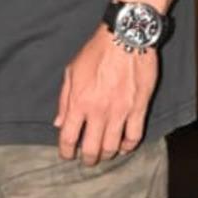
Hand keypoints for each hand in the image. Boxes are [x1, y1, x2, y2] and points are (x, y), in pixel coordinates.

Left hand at [55, 27, 157, 164]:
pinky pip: (134, 136)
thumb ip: (64, 100)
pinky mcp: (139, 108)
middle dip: (88, 159)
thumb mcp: (72, 72)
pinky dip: (129, 146)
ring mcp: (120, 111)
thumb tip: (58, 122)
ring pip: (113, 146)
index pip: (68, 137)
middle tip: (88, 160)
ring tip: (105, 153)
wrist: (126, 38)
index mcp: (79, 102)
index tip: (67, 154)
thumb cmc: (96, 52)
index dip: (66, 152)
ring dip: (107, 154)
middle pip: (91, 149)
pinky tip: (124, 146)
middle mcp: (99, 111)